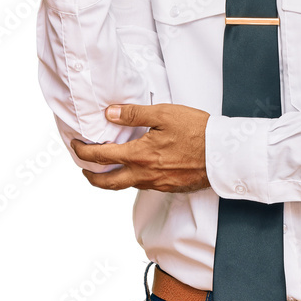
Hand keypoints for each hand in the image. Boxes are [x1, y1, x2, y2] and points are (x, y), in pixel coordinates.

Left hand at [71, 104, 210, 192]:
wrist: (224, 154)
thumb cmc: (198, 131)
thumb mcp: (164, 114)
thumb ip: (134, 114)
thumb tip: (110, 113)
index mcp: (140, 155)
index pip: (102, 157)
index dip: (83, 152)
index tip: (77, 145)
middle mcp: (145, 174)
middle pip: (108, 183)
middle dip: (91, 177)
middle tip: (84, 168)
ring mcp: (158, 183)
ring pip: (126, 185)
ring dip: (112, 178)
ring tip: (109, 167)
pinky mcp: (170, 187)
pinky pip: (144, 185)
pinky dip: (133, 178)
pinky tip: (138, 168)